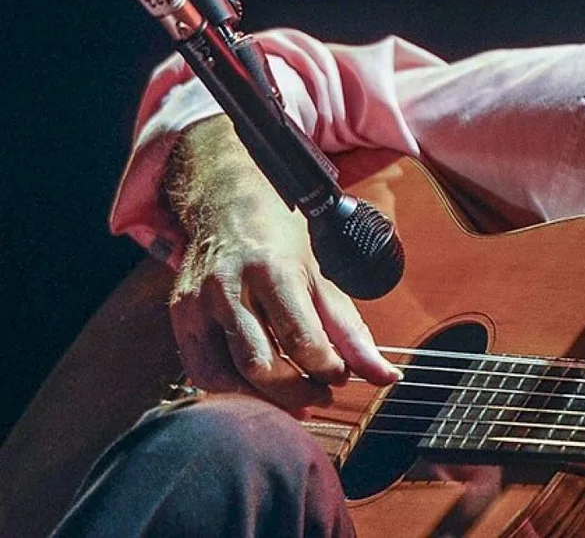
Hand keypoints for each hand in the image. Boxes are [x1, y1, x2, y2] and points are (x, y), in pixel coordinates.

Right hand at [166, 117, 399, 411]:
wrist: (229, 204)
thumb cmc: (283, 239)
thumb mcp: (324, 275)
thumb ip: (352, 331)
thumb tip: (385, 377)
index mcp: (273, 270)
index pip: (302, 340)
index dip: (327, 370)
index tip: (341, 377)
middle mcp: (230, 287)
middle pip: (261, 364)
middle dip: (297, 393)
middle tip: (321, 397)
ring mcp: (199, 303)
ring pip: (226, 375)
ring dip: (263, 399)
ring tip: (294, 399)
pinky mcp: (181, 315)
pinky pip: (200, 370)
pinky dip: (230, 391)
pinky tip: (256, 390)